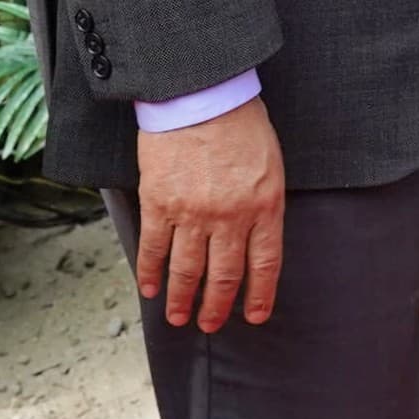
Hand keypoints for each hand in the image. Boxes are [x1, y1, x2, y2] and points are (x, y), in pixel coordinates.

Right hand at [137, 94, 286, 331]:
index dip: (259, 295)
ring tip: (179, 317)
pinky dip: (149, 272)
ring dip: (181, 299)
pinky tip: (148, 288)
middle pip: (223, 277)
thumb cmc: (240, 122)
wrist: (201, 93)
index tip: (255, 316)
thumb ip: (264, 203)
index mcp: (265, 206)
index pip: (264, 265)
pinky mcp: (159, 203)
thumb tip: (256, 237)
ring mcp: (193, 213)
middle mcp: (230, 217)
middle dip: (216, 307)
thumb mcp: (271, 163)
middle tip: (210, 324)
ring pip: (186, 270)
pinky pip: (154, 247)